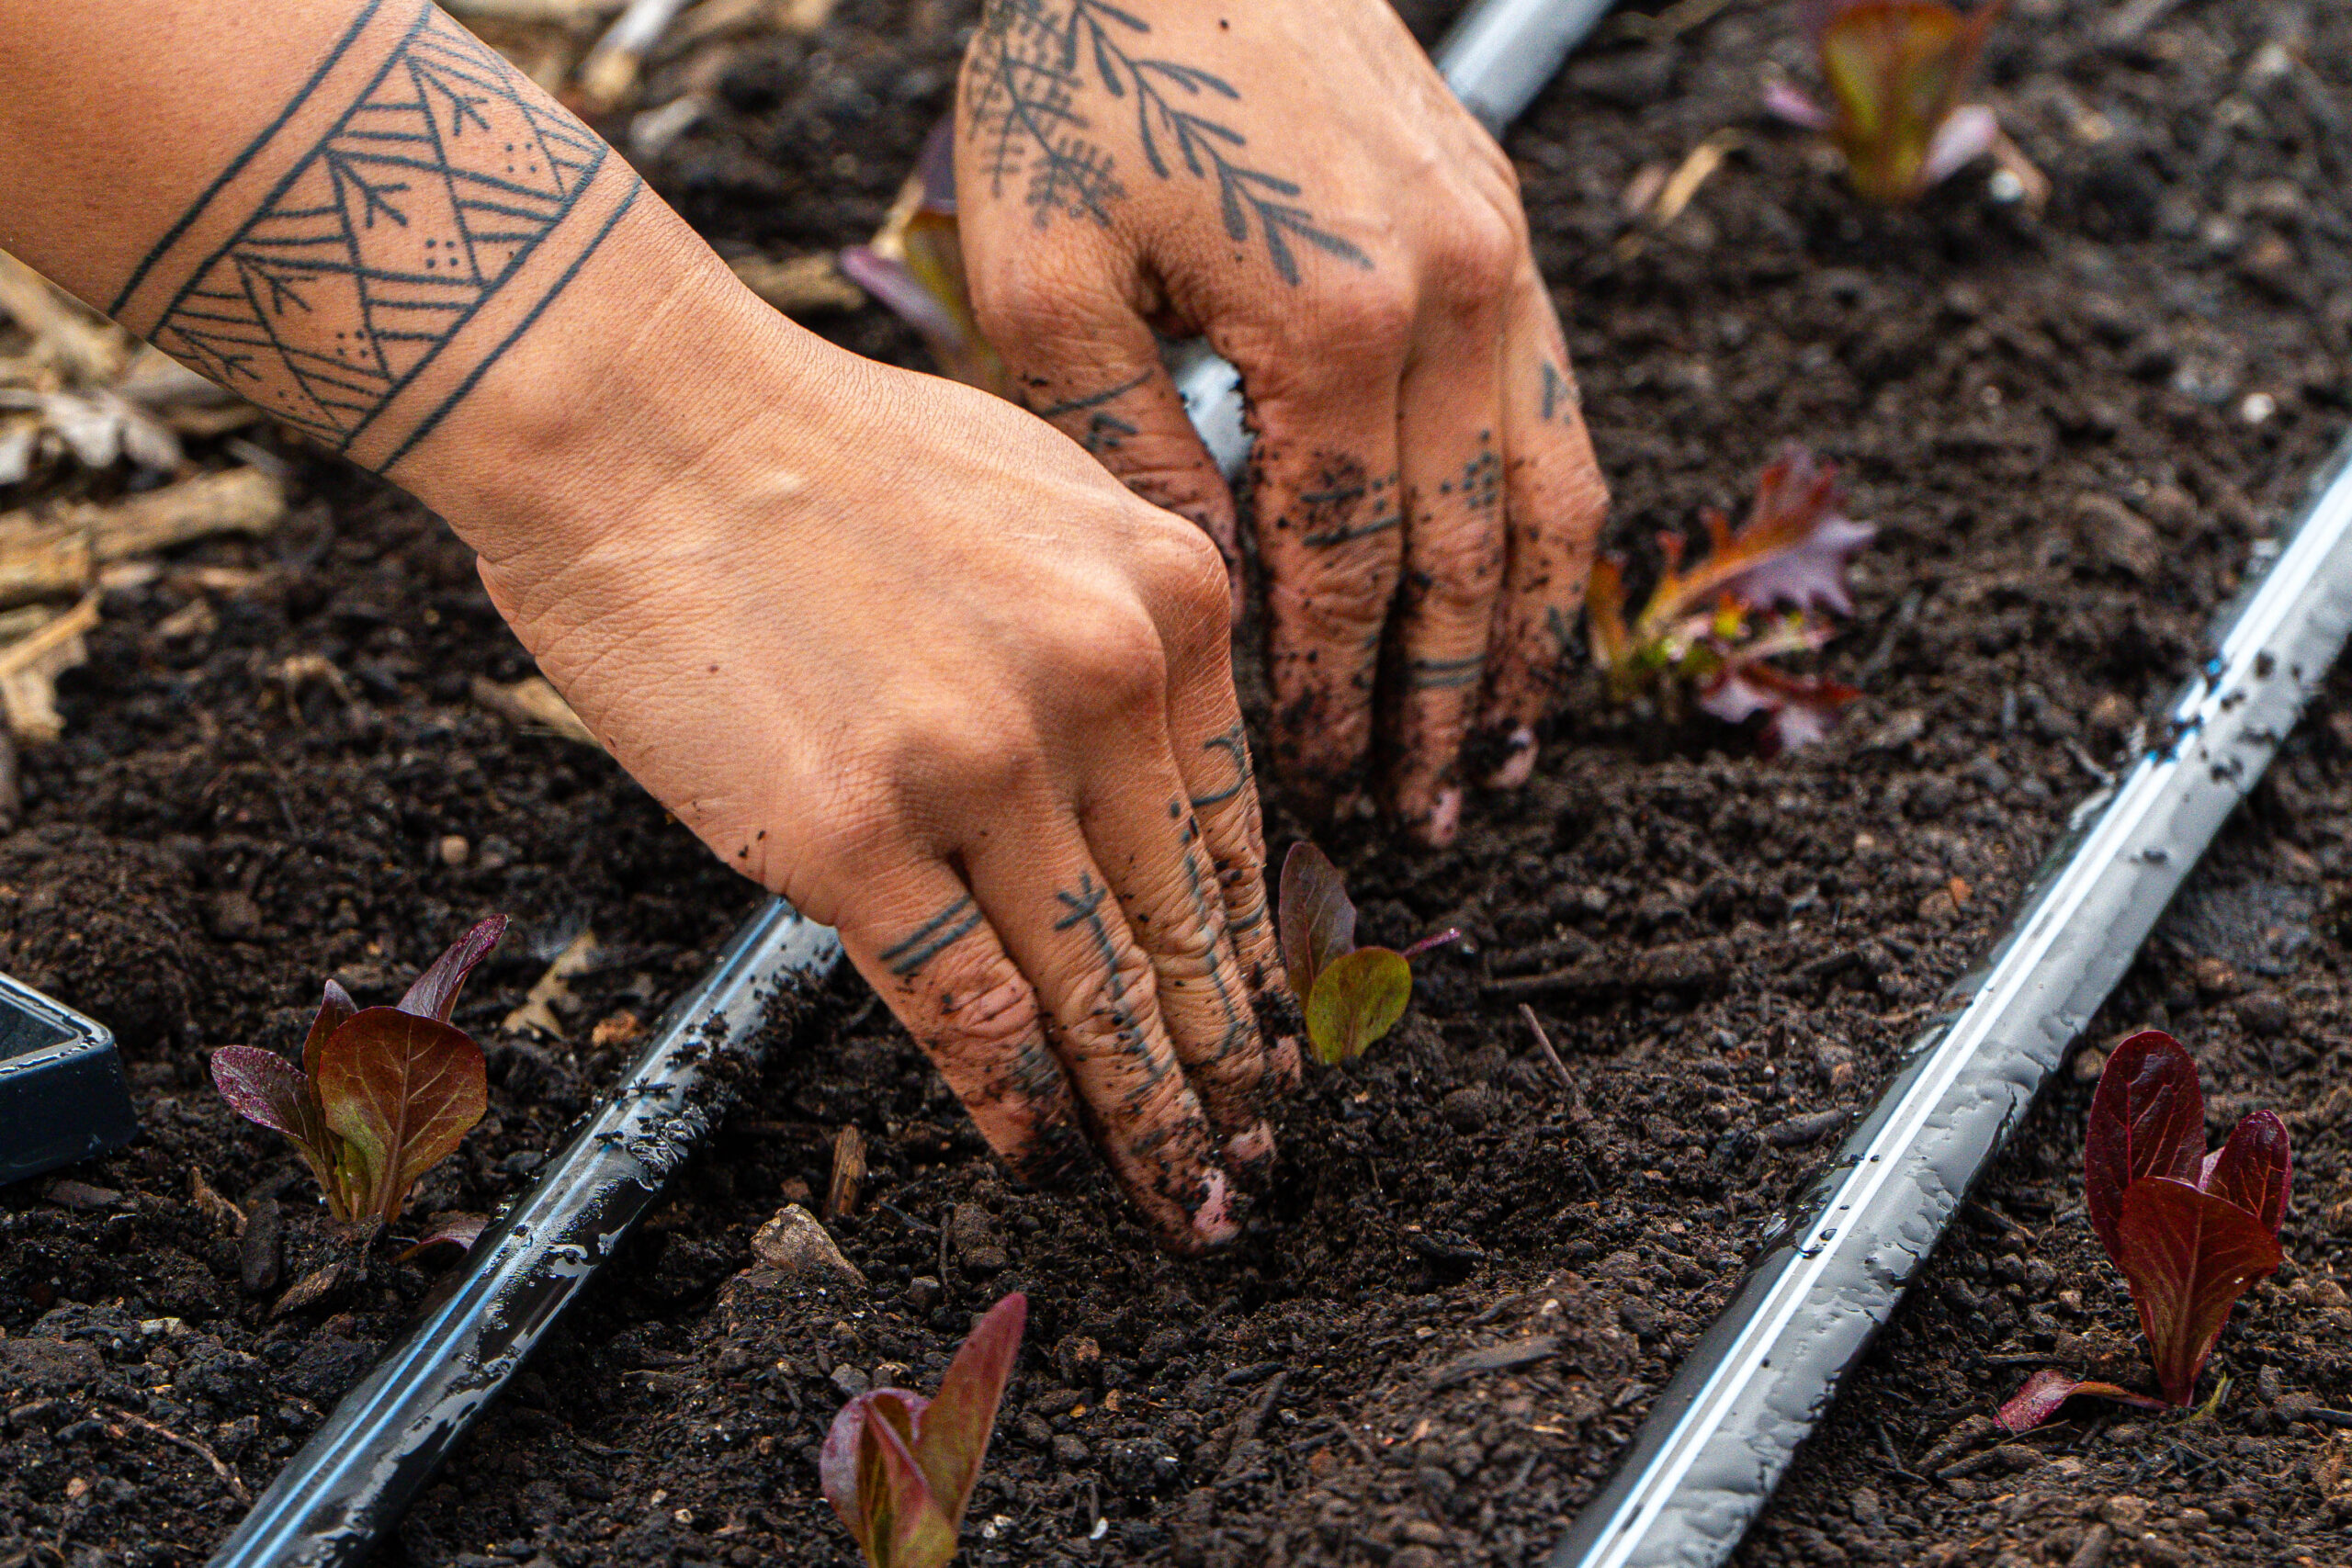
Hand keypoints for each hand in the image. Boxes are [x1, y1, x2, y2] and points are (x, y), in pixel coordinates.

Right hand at [473, 315, 1298, 1253]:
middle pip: (1181, 919)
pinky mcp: (851, 831)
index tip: (1269, 1036)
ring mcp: (980, 759)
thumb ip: (1124, 635)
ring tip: (1181, 1191)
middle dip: (1223, 1059)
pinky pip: (961, 998)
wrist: (639, 414)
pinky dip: (1009, 1092)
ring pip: (1089, 980)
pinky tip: (1040, 1149)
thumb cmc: (824, 450)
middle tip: (1256, 1155)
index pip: (1233, 825)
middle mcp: (1101, 679)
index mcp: (1168, 596)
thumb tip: (1159, 787)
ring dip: (1141, 1108)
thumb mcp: (1043, 497)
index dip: (1251, 953)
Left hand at [955, 0, 1609, 843]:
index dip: (1336, 694)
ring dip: (1529, 635)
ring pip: (1548, 495)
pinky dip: (1552, 524)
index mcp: (1331, 323)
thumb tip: (1208, 596)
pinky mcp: (1505, 228)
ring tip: (1509, 745)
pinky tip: (1527, 593)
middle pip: (1466, 557)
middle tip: (1430, 813)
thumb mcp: (1047, 280)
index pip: (1349, 567)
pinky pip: (1556, 409)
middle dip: (1445, 702)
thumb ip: (1132, 454)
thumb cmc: (1085, 76)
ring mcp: (1499, 258)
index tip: (1321, 786)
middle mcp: (1451, 298)